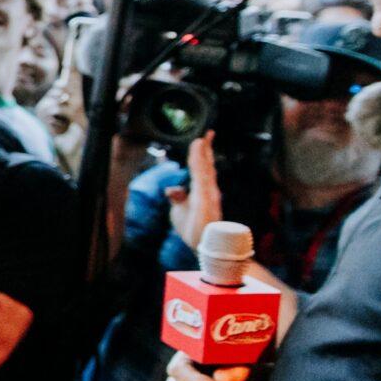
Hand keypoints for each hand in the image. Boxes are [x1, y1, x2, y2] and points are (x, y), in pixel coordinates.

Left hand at [165, 134, 224, 254]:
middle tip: (207, 134)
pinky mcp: (206, 199)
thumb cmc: (193, 229)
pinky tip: (199, 155)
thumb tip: (172, 188)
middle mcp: (208, 190)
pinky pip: (202, 177)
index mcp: (203, 191)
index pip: (201, 169)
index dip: (201, 155)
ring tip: (202, 140)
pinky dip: (200, 164)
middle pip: (206, 166)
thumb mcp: (180, 210)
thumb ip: (177, 197)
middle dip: (206, 149)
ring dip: (202, 154)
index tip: (202, 140)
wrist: (204, 246)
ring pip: (205, 169)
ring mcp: (208, 194)